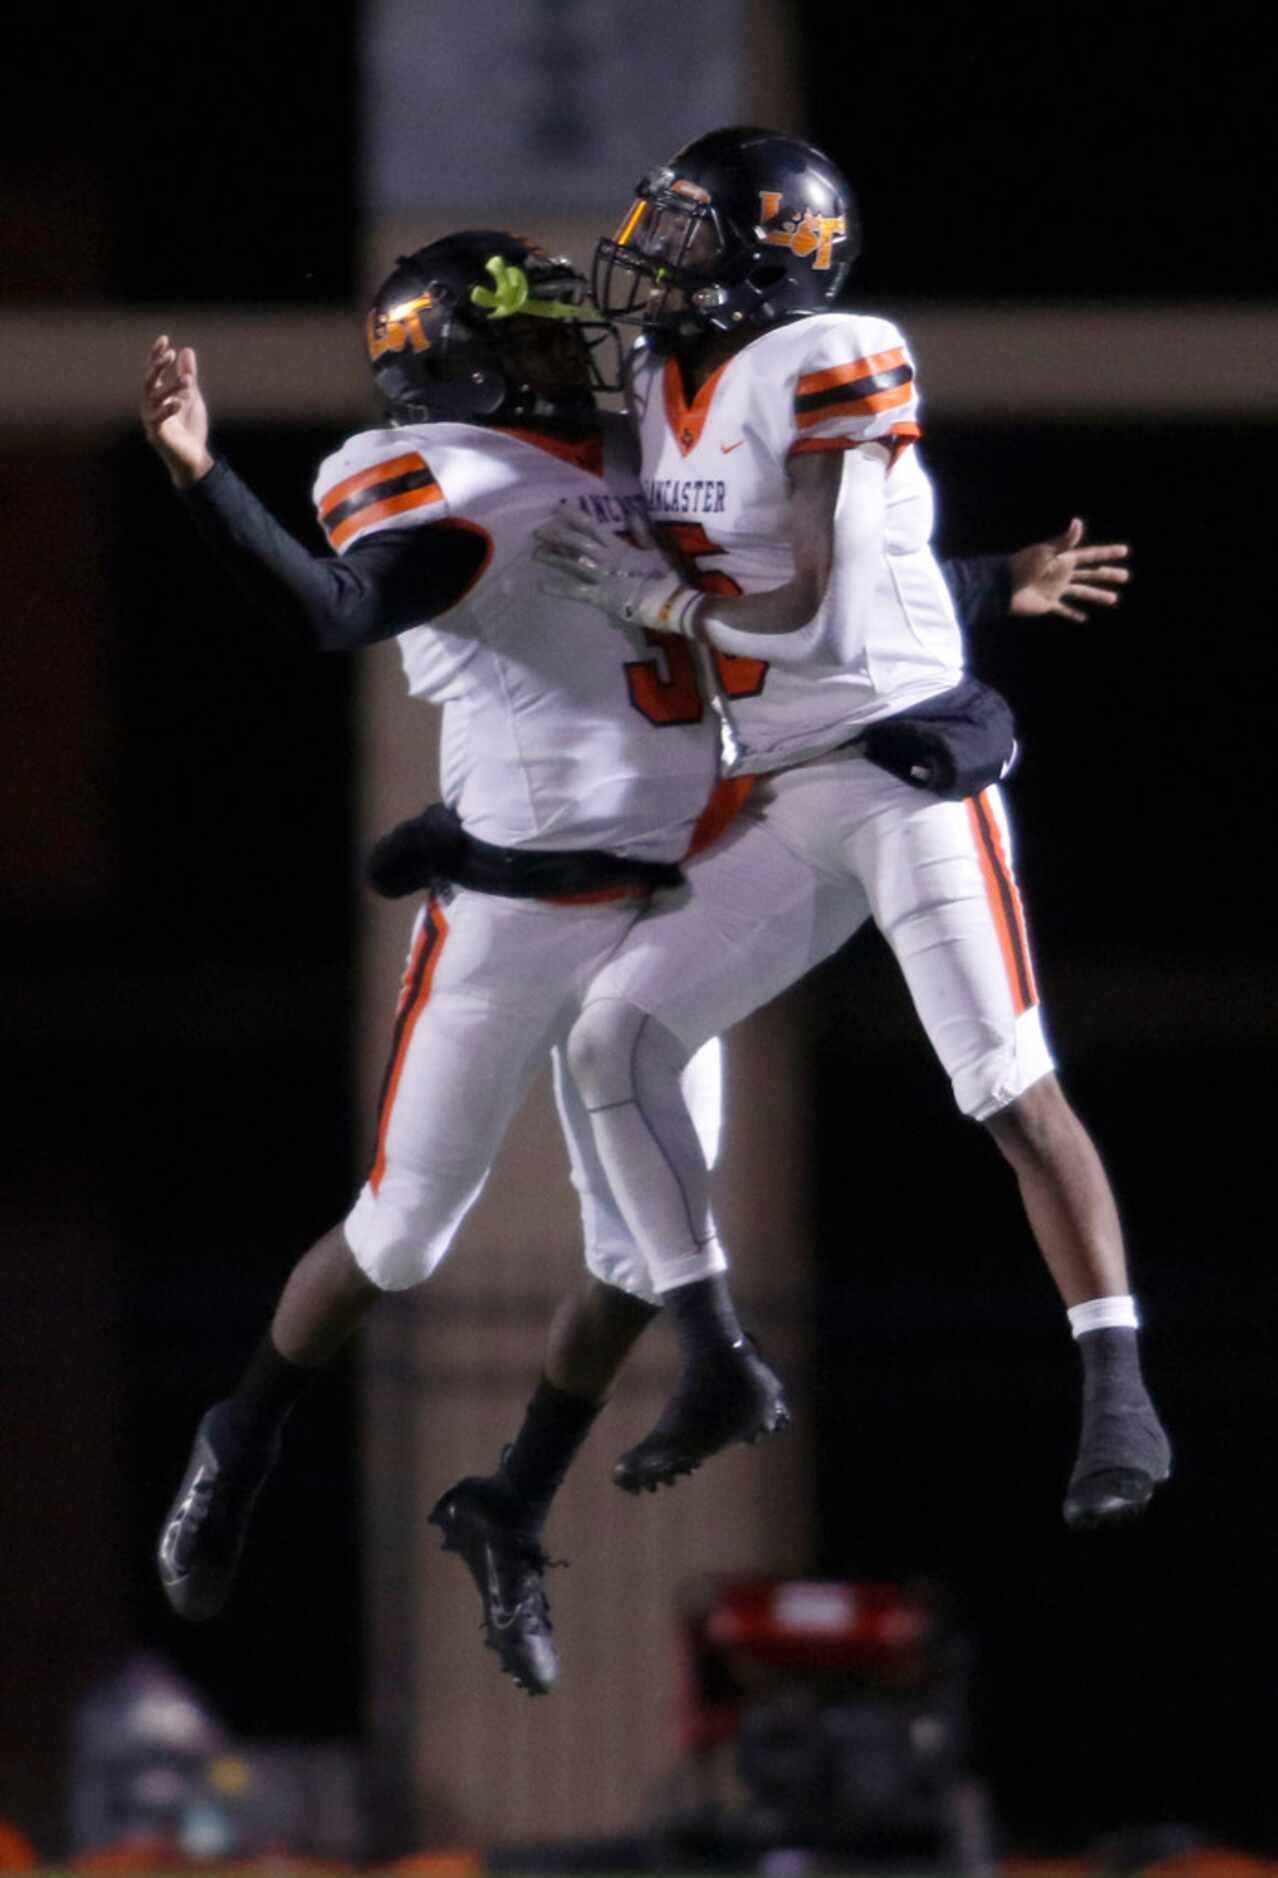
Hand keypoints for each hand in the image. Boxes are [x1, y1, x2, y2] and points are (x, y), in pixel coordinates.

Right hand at [141, 335, 213, 487]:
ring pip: (155, 398)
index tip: (165, 339)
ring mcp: (151, 420)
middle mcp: (149, 406)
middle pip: (148, 381)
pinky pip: (158, 419)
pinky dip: (168, 409)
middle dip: (157, 366)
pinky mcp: (157, 435)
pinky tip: (180, 401)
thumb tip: (186, 350)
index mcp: (156, 396)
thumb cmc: (191, 429)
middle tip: (170, 353)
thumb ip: (188, 376)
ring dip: (171, 387)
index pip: (153, 371)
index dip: (156, 355)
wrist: (194, 459)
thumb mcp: (192, 397)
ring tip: (188, 381)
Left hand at [534, 508, 704, 637]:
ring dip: (553, 558)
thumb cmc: (665, 576)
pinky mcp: (599, 596)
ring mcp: (601, 577)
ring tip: (535, 553)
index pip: (592, 527)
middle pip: (576, 542)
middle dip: (556, 536)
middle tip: (538, 532)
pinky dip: (558, 589)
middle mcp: (605, 558)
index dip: (574, 517)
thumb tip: (633, 514)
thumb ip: (642, 533)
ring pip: (571, 564)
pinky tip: (541, 585)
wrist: (668, 601)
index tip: (558, 509)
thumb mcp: (656, 551)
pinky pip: (575, 591)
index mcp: (619, 546)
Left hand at [1009, 517, 1129, 622]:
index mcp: (1064, 560)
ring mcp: (1056, 589)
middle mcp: (1062, 573)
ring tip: (1114, 599)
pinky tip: (1084, 618)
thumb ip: (1064, 541)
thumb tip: (1078, 521)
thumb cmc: (1022, 566)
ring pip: (1082, 592)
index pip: (1091, 555)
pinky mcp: (1047, 603)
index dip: (1107, 553)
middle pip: (1091, 574)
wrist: (1002, 586)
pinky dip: (1073, 614)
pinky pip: (1063, 610)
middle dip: (1108, 575)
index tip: (1125, 551)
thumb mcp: (1045, 551)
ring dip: (1097, 595)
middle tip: (1126, 577)